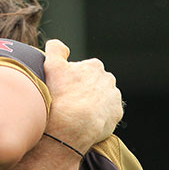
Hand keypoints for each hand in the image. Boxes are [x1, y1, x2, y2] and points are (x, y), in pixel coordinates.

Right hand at [43, 39, 122, 153]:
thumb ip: (55, 49)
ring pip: (102, 99)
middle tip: (70, 101)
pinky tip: (86, 121)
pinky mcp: (116, 114)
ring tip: (77, 113)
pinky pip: (107, 114)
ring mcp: (114, 98)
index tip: (64, 89)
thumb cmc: (60, 94)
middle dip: (85, 90)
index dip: (72, 80)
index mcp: (94, 66)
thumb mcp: (51, 66)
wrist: (71, 125)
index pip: (84, 71)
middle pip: (95, 84)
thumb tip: (57, 44)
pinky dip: (99, 116)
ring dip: (93, 103)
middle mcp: (108, 79)